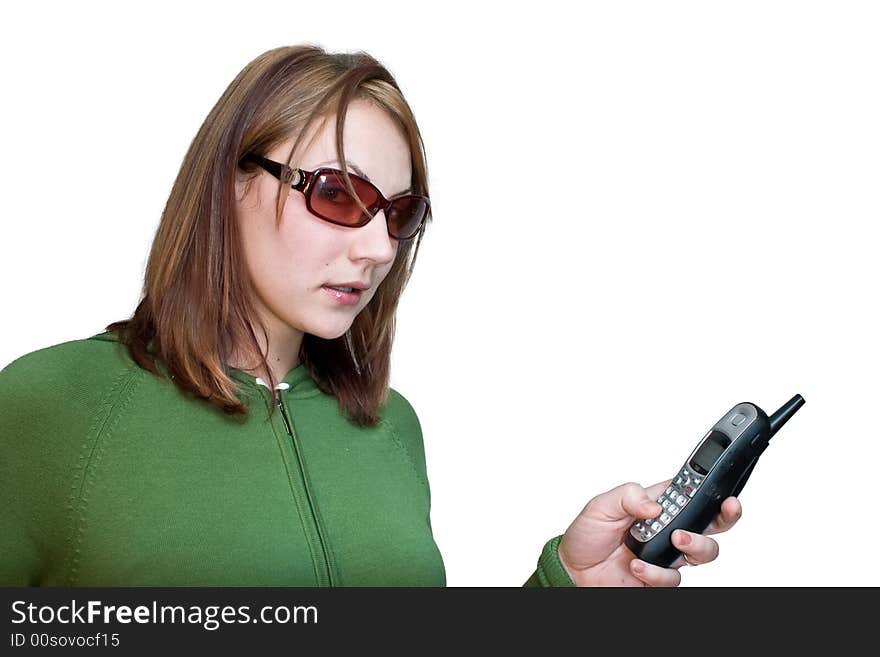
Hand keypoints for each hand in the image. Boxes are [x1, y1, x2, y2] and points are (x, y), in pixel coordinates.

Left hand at [557, 479, 742, 586]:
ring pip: (704, 551)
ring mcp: (666, 555)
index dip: (711, 488)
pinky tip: (637, 566)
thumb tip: (654, 504)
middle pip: (710, 522)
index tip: (721, 486)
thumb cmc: (587, 535)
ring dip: (696, 544)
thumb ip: (627, 497)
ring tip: (676, 538)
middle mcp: (667, 529)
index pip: (691, 493)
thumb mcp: (600, 506)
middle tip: (724, 510)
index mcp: (656, 505)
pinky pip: (673, 578)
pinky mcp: (660, 579)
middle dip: (726, 515)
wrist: (573, 571)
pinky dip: (656, 573)